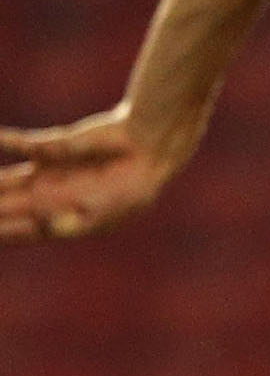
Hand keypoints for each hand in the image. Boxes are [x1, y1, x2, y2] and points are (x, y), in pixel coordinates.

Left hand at [0, 108, 192, 242]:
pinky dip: (3, 142)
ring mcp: (47, 173)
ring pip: (4, 181)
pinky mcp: (50, 148)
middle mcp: (49, 199)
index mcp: (62, 220)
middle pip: (4, 207)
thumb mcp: (106, 211)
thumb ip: (76, 222)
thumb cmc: (132, 188)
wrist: (149, 149)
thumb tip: (48, 228)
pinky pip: (20, 145)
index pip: (20, 231)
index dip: (0, 234)